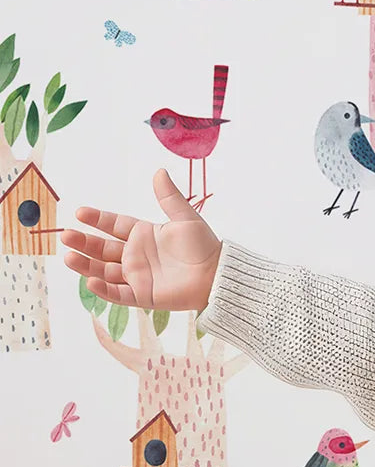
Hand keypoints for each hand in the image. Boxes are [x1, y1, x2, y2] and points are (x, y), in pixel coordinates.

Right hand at [59, 170, 222, 312]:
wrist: (217, 275)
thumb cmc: (204, 246)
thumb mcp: (185, 218)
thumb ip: (169, 197)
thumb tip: (159, 171)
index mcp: (144, 235)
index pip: (114, 225)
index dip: (97, 219)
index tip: (80, 212)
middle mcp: (136, 255)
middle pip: (102, 249)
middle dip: (83, 242)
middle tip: (65, 235)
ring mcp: (137, 276)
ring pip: (104, 271)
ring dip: (85, 265)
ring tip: (68, 256)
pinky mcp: (142, 295)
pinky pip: (118, 293)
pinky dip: (103, 289)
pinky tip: (90, 280)